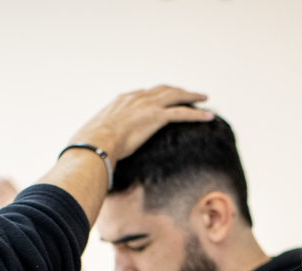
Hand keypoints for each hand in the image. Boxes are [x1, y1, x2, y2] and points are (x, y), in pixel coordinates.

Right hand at [71, 85, 213, 162]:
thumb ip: (104, 136)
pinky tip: (209, 116)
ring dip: (192, 97)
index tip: (165, 97)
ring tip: (204, 99)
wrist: (95, 143)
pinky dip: (197, 115)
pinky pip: (182, 113)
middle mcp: (136, 98)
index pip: (145, 93)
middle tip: (190, 94)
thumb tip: (98, 148)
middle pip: (164, 89)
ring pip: (176, 96)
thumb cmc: (92, 143)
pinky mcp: (156, 117)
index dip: (158, 94)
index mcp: (122, 100)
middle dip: (178, 90)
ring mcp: (147, 106)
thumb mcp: (97, 135)